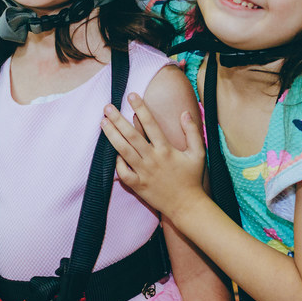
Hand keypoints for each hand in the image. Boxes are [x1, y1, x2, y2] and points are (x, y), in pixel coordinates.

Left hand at [100, 93, 206, 221]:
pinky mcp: (137, 185)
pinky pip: (122, 172)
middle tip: (107, 106)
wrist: (187, 205)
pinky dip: (116, 161)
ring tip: (102, 123)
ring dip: (112, 135)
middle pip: (131, 136)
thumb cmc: (192, 178)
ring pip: (123, 151)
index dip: (141, 108)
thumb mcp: (198, 153)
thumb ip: (192, 132)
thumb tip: (184, 112)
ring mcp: (143, 173)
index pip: (151, 124)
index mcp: (166, 150)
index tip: (131, 95)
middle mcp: (152, 159)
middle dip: (118, 119)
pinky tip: (111, 151)